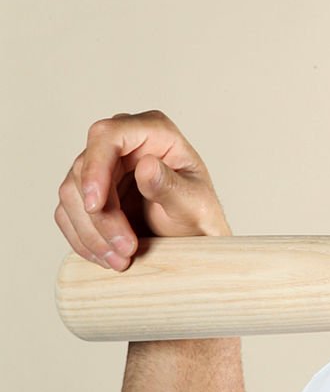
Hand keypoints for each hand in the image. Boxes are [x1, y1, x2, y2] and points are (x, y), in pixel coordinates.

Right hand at [55, 110, 229, 270]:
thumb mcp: (193, 204)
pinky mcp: (88, 193)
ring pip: (71, 194)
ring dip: (92, 233)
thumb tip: (145, 165)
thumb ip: (170, 185)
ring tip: (122, 260)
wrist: (191, 239)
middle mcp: (124, 143)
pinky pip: (68, 213)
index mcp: (155, 132)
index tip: (96, 206)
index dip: (95, 167)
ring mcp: (102, 167)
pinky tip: (106, 257)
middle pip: (85, 170)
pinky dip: (84, 239)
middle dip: (101, 217)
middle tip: (126, 250)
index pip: (108, 135)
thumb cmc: (198, 215)